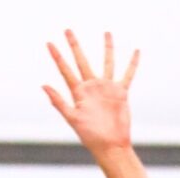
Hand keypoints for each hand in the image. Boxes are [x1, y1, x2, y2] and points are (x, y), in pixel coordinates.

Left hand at [44, 30, 138, 157]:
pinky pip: (127, 74)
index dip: (57, 57)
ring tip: (107, 33)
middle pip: (81, 61)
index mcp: (78, 93)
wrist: (110, 144)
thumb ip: (58, 101)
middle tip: (67, 30)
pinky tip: (136, 51)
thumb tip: (43, 85)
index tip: (49, 43)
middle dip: (74, 46)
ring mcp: (106, 89)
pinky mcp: (120, 92)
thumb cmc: (90, 136)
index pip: (65, 70)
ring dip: (107, 49)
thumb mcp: (72, 117)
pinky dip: (132, 63)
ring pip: (107, 63)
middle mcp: (91, 88)